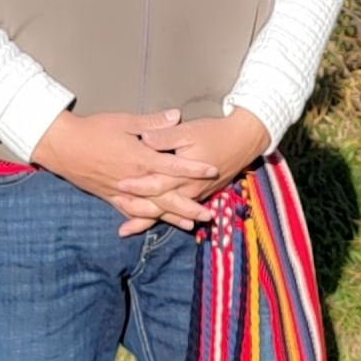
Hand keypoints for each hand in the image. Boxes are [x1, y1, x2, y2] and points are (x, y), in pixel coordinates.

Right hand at [31, 108, 218, 229]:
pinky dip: (145, 220)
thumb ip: (152, 123)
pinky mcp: (110, 197)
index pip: (174, 165)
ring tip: (191, 225)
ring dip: (172, 218)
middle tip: (209, 215)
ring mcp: (122, 192)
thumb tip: (176, 115)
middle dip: (189, 206)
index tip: (212, 171)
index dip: (194, 169)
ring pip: (152, 209)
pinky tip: (155, 225)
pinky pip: (131, 212)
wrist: (62, 146)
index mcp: (140, 159)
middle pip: (167, 196)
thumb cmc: (93, 130)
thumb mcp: (125, 121)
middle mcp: (134, 180)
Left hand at [114, 107, 269, 235]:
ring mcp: (196, 194)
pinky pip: (179, 211)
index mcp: (182, 172)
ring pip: (169, 213)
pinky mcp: (200, 195)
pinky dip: (163, 219)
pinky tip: (150, 222)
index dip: (136, 186)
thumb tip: (144, 138)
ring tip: (127, 229)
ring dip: (148, 221)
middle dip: (138, 213)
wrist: (242, 140)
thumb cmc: (214, 132)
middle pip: (160, 206)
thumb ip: (165, 135)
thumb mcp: (188, 130)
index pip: (156, 183)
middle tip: (117, 221)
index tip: (117, 186)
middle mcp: (189, 188)